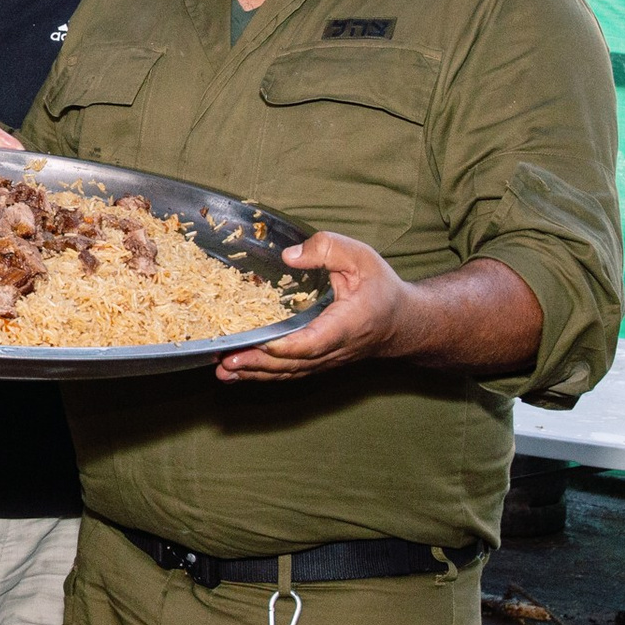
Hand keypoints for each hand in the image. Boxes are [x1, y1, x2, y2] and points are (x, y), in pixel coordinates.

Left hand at [216, 231, 416, 382]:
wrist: (401, 322)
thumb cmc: (380, 287)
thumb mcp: (360, 257)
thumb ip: (327, 249)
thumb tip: (290, 256)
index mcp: (347, 324)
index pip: (314, 341)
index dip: (287, 345)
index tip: (261, 344)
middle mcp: (335, 349)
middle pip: (294, 363)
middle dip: (259, 363)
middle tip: (226, 361)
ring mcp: (325, 360)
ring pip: (288, 373)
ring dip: (255, 374)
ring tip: (222, 372)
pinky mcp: (317, 363)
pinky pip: (289, 373)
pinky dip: (262, 375)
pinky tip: (237, 374)